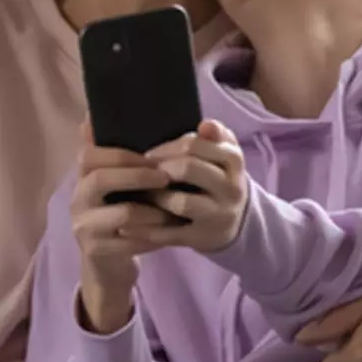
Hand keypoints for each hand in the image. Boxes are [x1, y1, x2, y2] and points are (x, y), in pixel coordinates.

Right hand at [72, 134, 171, 331]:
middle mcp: (77, 199)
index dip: (121, 153)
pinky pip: (130, 241)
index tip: (153, 155)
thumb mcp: (117, 185)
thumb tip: (102, 115)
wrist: (108, 263)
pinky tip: (170, 232)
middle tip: (166, 178)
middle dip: (137, 176)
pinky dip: (153, 236)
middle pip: (100, 179)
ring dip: (154, 210)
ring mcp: (84, 227)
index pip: (89, 154)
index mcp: (83, 178)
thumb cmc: (119, 214)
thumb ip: (118, 156)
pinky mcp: (95, 250)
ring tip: (175, 207)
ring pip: (122, 214)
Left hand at [138, 120, 249, 252]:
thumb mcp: (222, 154)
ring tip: (140, 193)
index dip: (167, 147)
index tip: (150, 153)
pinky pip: (171, 234)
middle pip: (188, 168)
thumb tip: (205, 124)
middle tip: (142, 171)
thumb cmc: (217, 178)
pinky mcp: (202, 237)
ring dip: (155, 196)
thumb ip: (213, 136)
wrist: (235, 221)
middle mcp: (230, 187)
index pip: (196, 144)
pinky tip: (126, 226)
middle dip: (159, 168)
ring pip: (181, 202)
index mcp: (233, 161)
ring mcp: (217, 214)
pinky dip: (147, 230)